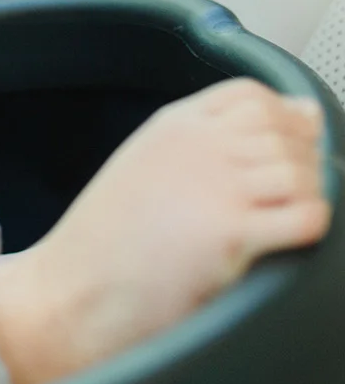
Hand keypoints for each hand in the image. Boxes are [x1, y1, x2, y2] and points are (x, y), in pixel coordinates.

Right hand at [0, 78, 328, 383]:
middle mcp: (198, 146)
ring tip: (277, 223)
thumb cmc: (108, 238)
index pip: (253, 96)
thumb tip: (297, 115)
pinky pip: (306, 216)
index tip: (283, 150)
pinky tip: (282, 241)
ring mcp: (214, 185)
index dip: (283, 120)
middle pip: (285, 132)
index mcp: (174, 126)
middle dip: (301, 162)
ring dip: (306, 197)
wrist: (73, 287)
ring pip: (303, 172)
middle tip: (280, 200)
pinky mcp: (230, 231)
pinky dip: (310, 226)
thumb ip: (209, 138)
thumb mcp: (148, 163)